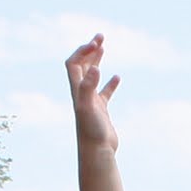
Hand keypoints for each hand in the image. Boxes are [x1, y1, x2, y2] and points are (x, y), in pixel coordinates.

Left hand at [65, 33, 119, 152]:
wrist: (97, 153)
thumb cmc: (91, 131)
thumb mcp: (89, 107)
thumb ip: (89, 87)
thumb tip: (94, 69)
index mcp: (77, 91)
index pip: (74, 64)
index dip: (83, 51)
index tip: (97, 43)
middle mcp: (82, 95)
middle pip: (81, 67)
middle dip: (89, 50)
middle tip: (101, 37)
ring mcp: (92, 102)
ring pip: (92, 77)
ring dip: (96, 61)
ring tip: (104, 47)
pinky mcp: (101, 111)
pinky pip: (105, 94)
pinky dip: (110, 84)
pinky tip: (117, 77)